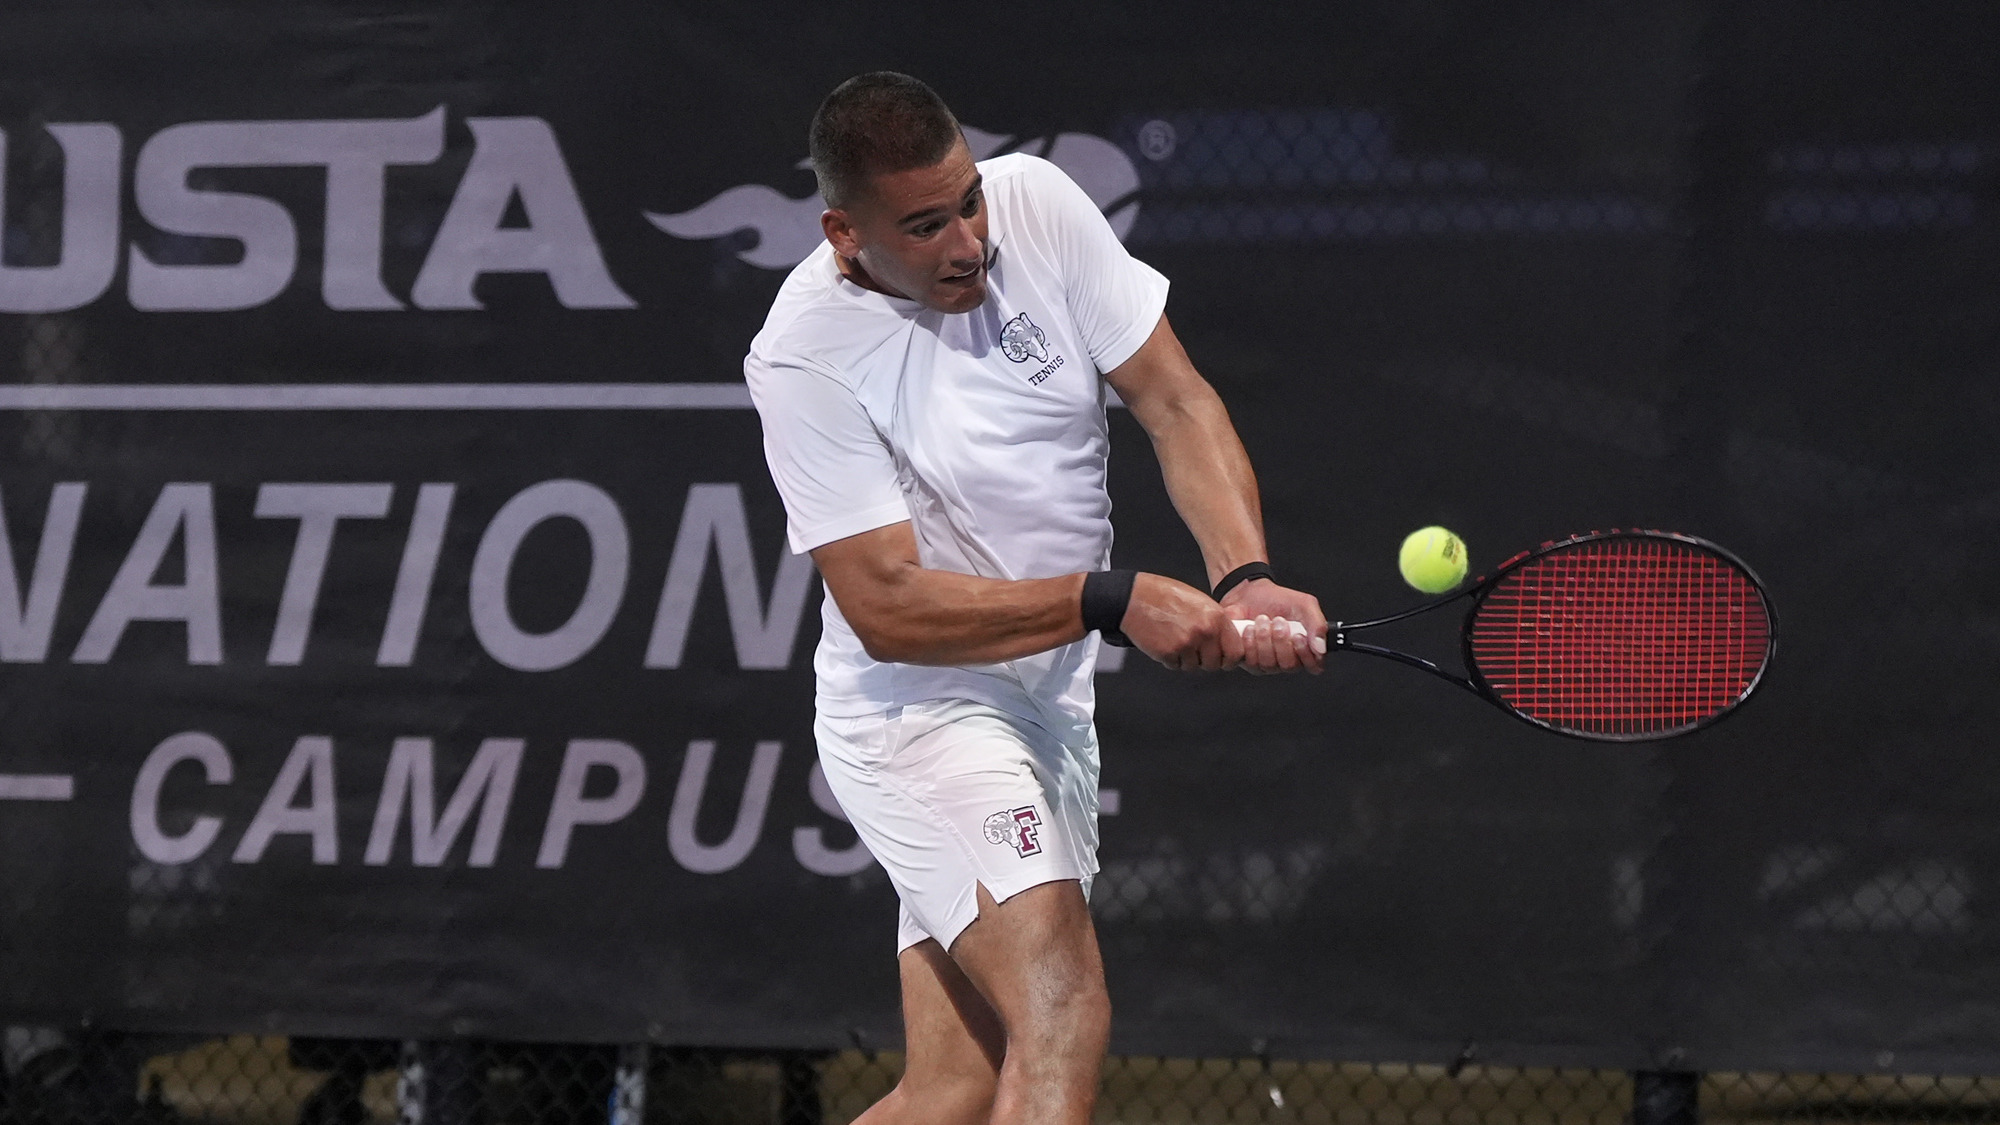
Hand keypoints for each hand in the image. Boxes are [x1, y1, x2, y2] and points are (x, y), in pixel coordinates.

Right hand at [1120, 573, 1244, 671]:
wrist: (1134, 598)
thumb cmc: (1163, 595)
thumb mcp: (1199, 601)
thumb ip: (1215, 621)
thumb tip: (1225, 640)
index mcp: (1216, 617)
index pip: (1236, 652)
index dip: (1229, 659)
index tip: (1224, 659)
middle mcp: (1204, 632)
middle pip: (1214, 664)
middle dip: (1204, 660)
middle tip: (1194, 649)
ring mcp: (1186, 644)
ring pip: (1193, 667)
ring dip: (1185, 659)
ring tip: (1175, 640)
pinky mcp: (1169, 653)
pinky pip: (1176, 666)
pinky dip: (1170, 659)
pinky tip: (1165, 642)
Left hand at [1220, 579, 1326, 674]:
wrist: (1248, 594)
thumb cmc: (1276, 600)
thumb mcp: (1304, 604)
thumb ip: (1317, 624)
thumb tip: (1321, 647)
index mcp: (1306, 647)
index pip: (1314, 666)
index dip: (1306, 654)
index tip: (1297, 636)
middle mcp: (1288, 658)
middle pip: (1289, 666)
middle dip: (1281, 641)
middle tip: (1277, 621)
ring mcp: (1268, 663)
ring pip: (1269, 664)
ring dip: (1264, 639)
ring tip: (1262, 621)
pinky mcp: (1249, 662)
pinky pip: (1251, 662)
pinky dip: (1249, 642)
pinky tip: (1249, 629)